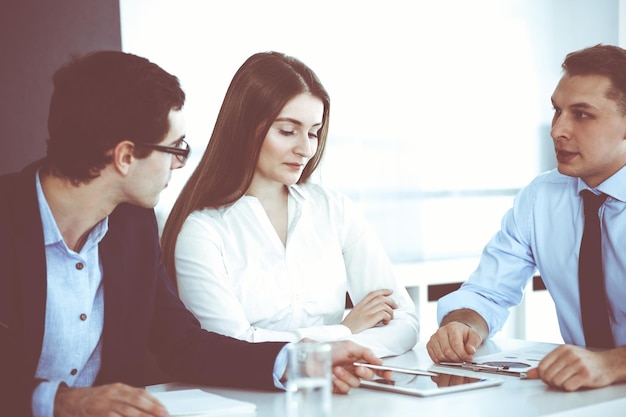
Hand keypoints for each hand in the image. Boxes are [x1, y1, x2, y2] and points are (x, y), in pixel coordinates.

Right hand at [54, 383, 168, 416]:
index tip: (164, 410)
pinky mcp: (97, 416)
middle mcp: (112, 395)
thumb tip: (149, 406)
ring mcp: (104, 406)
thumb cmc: (92, 399)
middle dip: (152, 411)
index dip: (155, 403)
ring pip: (128, 413)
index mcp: (118, 388)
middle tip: (164, 416)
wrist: (66, 401)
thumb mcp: (111, 393)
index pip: (141, 394)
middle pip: (137, 403)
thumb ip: (128, 398)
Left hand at [328, 340, 389, 393]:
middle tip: (358, 368)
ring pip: (357, 383)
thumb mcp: (349, 345)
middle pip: (369, 376)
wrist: (311, 358)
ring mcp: (347, 378)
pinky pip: (346, 389)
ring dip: (347, 376)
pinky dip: (340, 382)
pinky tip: (333, 376)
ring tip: (337, 368)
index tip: (388, 373)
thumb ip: (366, 352)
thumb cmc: (328, 349)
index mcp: (359, 359)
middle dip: (365, 372)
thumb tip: (378, 360)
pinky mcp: (339, 387)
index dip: (383, 371)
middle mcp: (354, 369)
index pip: (375, 366)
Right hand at [341, 289, 396, 333]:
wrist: (342, 334)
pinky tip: (385, 323)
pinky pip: (383, 314)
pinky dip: (387, 318)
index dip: (383, 291)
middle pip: (380, 298)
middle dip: (391, 301)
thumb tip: (375, 312)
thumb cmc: (349, 328)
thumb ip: (363, 312)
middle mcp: (363, 307)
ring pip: (384, 305)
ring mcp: (366, 312)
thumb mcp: (354, 316)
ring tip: (390, 318)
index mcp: (360, 305)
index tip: (390, 291)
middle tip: (395, 306)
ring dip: (390, 311)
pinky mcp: (369, 320)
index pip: (373, 293)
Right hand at [426, 321, 482, 363]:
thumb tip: (470, 350)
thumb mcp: (474, 336)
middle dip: (457, 359)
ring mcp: (434, 338)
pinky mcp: (429, 344)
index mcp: (452, 327)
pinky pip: (434, 357)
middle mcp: (441, 331)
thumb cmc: (464, 335)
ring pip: (440, 355)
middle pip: (447, 351)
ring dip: (449, 361)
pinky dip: (441, 361)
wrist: (457, 332)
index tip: (468, 359)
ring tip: (456, 359)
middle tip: (462, 360)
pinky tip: (448, 359)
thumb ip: (474, 343)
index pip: (455, 344)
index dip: (462, 354)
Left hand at [525, 344, 616, 390]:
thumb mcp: (564, 358)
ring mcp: (578, 364)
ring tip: (567, 381)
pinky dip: (569, 388)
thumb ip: (547, 365)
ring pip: (557, 381)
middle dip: (551, 381)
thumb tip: (529, 374)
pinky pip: (568, 386)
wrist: (606, 364)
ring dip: (561, 385)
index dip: (542, 375)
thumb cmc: (584, 361)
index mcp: (561, 349)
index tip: (547, 378)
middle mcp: (569, 355)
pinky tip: (574, 383)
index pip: (542, 365)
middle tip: (558, 381)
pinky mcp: (586, 375)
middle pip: (548, 375)